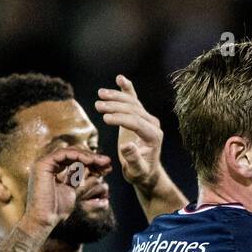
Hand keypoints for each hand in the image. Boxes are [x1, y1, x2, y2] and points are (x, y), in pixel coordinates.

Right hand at [23, 148, 110, 234]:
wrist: (44, 220)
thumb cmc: (57, 210)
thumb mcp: (73, 190)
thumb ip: (79, 178)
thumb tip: (94, 169)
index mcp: (53, 169)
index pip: (75, 159)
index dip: (91, 161)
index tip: (106, 167)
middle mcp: (48, 164)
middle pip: (73, 154)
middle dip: (92, 157)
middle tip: (108, 162)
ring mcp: (44, 163)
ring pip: (70, 152)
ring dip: (88, 156)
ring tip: (102, 162)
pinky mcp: (42, 164)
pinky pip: (63, 154)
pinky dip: (78, 156)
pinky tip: (90, 162)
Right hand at [96, 75, 164, 190]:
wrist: (146, 172)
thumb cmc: (140, 173)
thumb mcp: (136, 171)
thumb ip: (133, 159)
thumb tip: (127, 145)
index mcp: (153, 136)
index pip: (136, 123)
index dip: (120, 119)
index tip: (105, 118)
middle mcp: (153, 124)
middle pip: (133, 110)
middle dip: (115, 106)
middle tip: (98, 105)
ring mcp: (148, 119)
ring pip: (132, 103)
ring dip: (116, 97)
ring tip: (100, 94)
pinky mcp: (141, 116)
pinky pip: (134, 100)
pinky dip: (127, 89)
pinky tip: (120, 78)